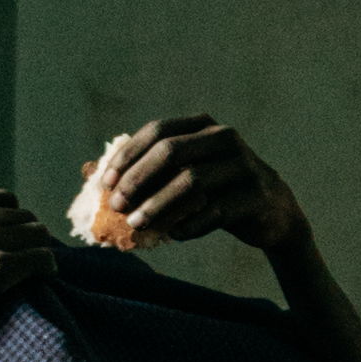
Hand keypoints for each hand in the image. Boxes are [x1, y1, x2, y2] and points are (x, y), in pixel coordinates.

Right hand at [0, 171, 60, 361]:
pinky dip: (47, 265)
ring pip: (38, 234)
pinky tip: (45, 274)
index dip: (8, 218)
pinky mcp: (2, 267)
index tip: (8, 236)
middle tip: (24, 253)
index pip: (4, 199)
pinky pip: (41, 258)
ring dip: (39, 247)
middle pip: (24, 216)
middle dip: (26, 233)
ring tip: (37, 264)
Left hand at [90, 115, 306, 259]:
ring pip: (192, 181)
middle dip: (138, 180)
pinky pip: (215, 211)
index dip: (128, 156)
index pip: (157, 131)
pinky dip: (190, 225)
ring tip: (136, 224)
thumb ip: (145, 171)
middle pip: (171, 151)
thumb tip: (88, 173)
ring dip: (158, 205)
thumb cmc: (215, 192)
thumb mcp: (183, 174)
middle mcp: (224, 139)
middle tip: (116, 206)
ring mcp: (243, 166)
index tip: (105, 183)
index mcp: (203, 126)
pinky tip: (174, 235)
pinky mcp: (254, 196)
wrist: (272, 213)